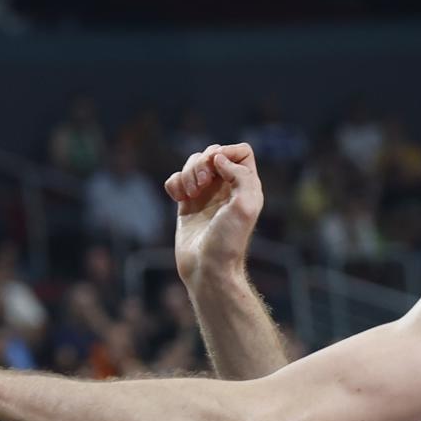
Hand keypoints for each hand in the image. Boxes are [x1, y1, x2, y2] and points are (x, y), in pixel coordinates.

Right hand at [164, 142, 263, 285]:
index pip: (240, 151)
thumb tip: (218, 158)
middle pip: (212, 154)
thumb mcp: (245, 206)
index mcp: (246, 186)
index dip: (225, 152)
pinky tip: (179, 200)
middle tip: (201, 184)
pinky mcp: (187, 205)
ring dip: (187, 174)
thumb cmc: (228, 242)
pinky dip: (174, 184)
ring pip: (192, 164)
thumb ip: (241, 176)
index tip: (216, 168)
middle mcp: (227, 188)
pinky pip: (176, 180)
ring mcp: (206, 195)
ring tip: (190, 195)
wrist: (207, 269)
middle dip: (201, 164)